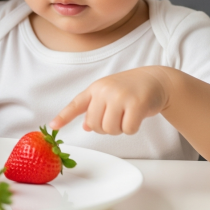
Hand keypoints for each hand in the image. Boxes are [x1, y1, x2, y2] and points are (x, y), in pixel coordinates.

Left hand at [49, 66, 172, 134]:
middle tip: (118, 116)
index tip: (52, 126)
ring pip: (110, 130)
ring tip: (127, 115)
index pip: (76, 104)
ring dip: (120, 129)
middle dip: (106, 128)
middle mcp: (105, 91)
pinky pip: (128, 130)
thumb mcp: (110, 95)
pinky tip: (137, 116)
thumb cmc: (131, 89)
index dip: (64, 117)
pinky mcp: (136, 103)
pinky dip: (133, 129)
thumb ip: (96, 109)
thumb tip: (86, 126)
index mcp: (95, 89)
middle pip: (95, 125)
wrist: (156, 79)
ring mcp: (120, 96)